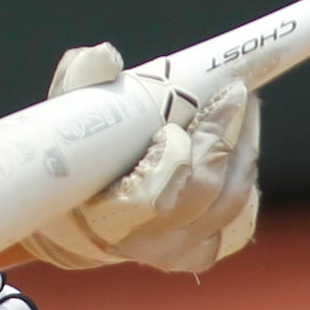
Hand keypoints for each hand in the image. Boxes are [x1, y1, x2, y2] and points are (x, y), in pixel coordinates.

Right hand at [24, 43, 260, 274]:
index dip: (179, 156)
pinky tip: (239, 139)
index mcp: (109, 218)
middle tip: (234, 91)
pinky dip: (244, 174)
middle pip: (206, 190)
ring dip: (244, 147)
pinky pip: (240, 215)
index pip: (157, 196)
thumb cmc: (74, 160)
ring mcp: (179, 252)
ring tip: (243, 104)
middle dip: (224, 134)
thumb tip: (106, 56)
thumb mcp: (65, 121)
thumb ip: (80, 85)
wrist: (78, 222)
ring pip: (231, 200)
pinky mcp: (202, 253)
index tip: (185, 117)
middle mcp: (149, 243)